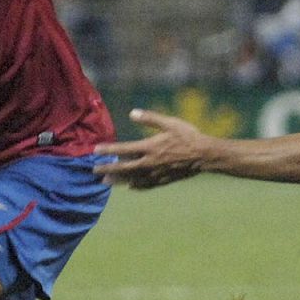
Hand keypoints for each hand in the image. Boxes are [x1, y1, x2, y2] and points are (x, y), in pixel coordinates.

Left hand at [93, 109, 207, 188]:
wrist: (204, 155)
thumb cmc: (188, 136)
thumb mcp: (169, 123)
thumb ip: (150, 119)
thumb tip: (132, 113)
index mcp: (150, 147)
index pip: (123, 149)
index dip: (108, 150)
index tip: (95, 150)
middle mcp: (150, 163)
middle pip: (124, 168)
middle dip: (108, 168)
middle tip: (94, 170)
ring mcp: (156, 173)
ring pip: (132, 178)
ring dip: (118, 179)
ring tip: (105, 181)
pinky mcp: (164, 180)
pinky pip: (146, 185)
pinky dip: (136, 186)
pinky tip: (130, 187)